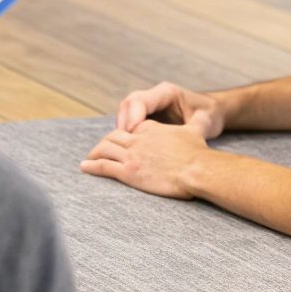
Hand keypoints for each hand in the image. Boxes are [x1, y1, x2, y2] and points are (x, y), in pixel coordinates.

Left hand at [80, 120, 209, 197]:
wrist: (197, 169)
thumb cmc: (198, 154)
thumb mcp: (195, 132)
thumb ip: (193, 126)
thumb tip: (205, 119)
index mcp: (151, 128)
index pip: (131, 128)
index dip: (124, 133)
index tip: (121, 140)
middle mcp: (138, 139)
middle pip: (114, 137)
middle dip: (105, 143)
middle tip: (99, 149)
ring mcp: (132, 155)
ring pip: (105, 149)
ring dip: (95, 153)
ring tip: (89, 158)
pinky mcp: (129, 172)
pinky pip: (104, 166)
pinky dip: (92, 166)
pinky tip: (85, 167)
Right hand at [115, 81, 225, 139]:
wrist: (212, 112)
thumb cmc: (209, 114)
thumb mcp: (205, 121)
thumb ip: (196, 129)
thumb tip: (189, 140)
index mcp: (166, 93)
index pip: (140, 100)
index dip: (133, 117)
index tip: (133, 134)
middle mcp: (154, 97)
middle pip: (127, 105)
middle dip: (123, 124)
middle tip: (124, 145)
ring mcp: (148, 106)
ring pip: (125, 114)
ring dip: (122, 132)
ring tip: (124, 150)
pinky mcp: (146, 117)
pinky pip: (129, 123)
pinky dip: (126, 136)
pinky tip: (129, 151)